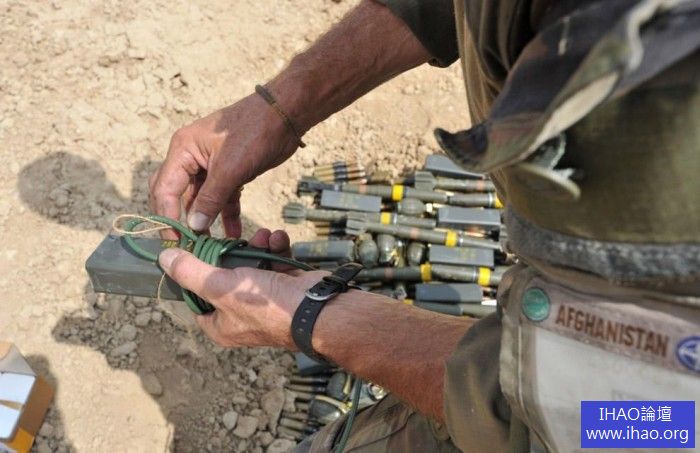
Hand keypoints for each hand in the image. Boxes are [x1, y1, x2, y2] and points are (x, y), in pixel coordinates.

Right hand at [149, 92, 301, 237]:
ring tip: (209, 246)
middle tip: (186, 245)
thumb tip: (194, 226)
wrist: (286, 115)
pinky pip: (221, 199)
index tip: (176, 241)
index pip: (164, 189)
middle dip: (179, 220)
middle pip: (175, 195)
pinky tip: (233, 234)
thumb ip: (210, 198)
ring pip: (199, 200)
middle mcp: (191, 157)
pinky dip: (225, 215)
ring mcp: (210, 166)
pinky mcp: (230, 173)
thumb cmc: (254, 133)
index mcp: (183, 150)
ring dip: (203, 222)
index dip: (167, 217)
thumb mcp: (230, 168)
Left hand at [157, 228, 326, 347]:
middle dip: (232, 253)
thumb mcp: (221, 286)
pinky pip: (274, 264)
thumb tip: (163, 260)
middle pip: (225, 278)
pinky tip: (279, 238)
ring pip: (252, 267)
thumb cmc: (267, 305)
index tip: (194, 250)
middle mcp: (241, 316)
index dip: (194, 275)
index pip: (196, 300)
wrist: (319, 309)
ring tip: (264, 235)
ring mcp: (266, 302)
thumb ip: (191, 272)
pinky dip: (276, 250)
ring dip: (258, 246)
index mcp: (221, 326)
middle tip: (235, 237)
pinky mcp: (285, 288)